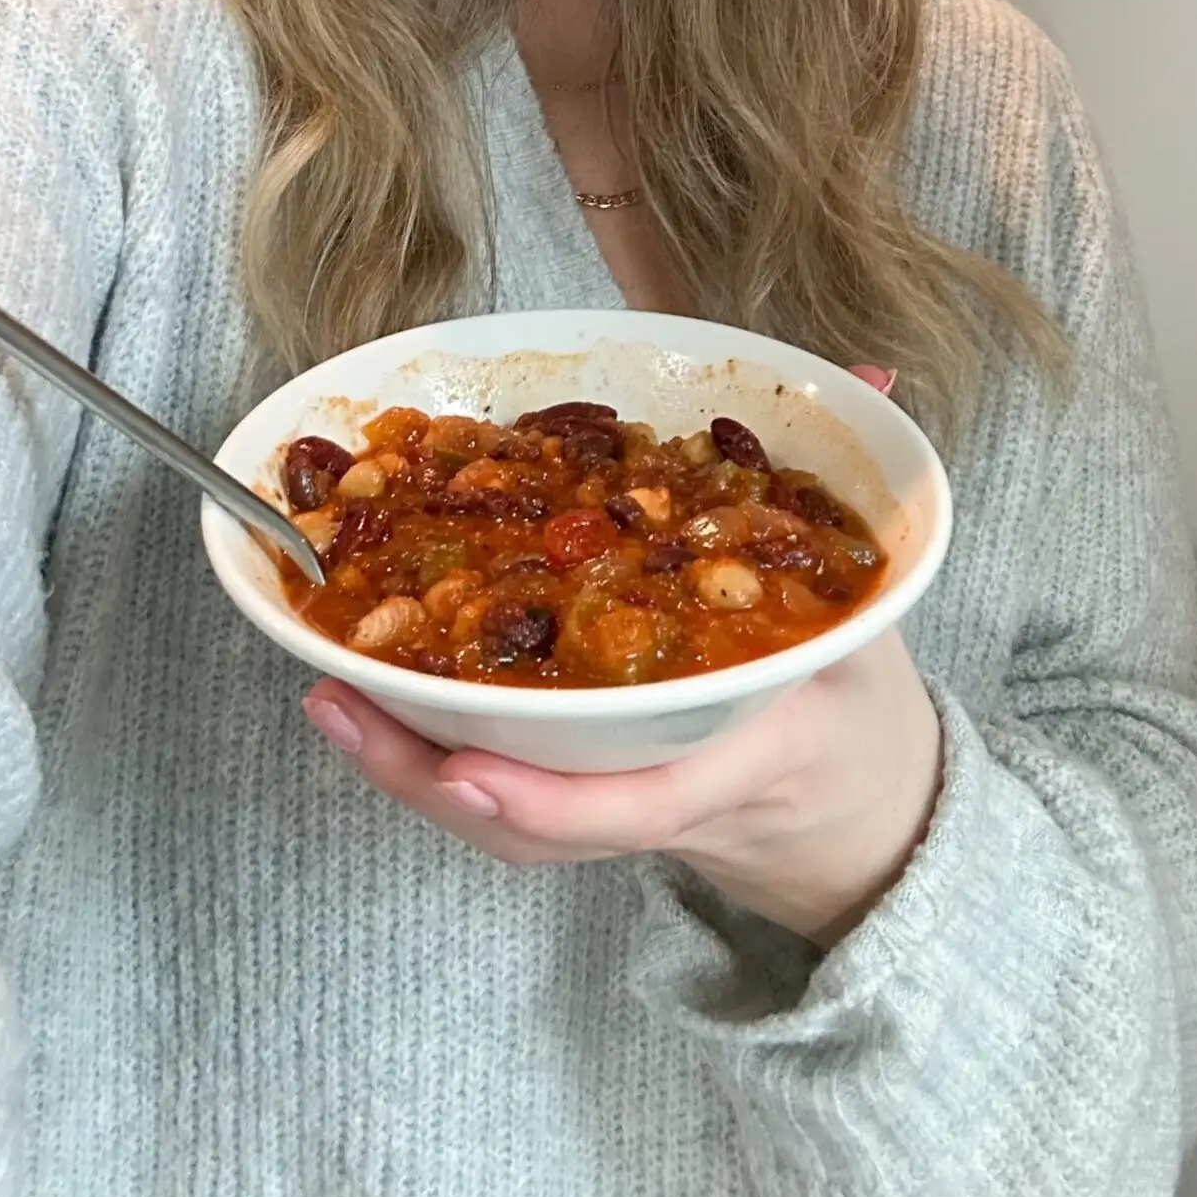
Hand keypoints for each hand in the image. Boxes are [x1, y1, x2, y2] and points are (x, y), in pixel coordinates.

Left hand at [301, 365, 944, 949]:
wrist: (856, 809)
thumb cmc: (848, 695)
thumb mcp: (868, 599)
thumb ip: (855, 485)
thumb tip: (871, 373)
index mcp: (755, 750)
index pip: (652, 795)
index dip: (556, 796)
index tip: (470, 772)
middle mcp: (673, 794)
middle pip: (540, 823)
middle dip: (434, 776)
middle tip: (339, 701)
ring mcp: (622, 810)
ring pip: (503, 820)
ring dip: (406, 764)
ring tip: (325, 691)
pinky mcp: (584, 805)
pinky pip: (498, 801)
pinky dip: (428, 757)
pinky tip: (362, 696)